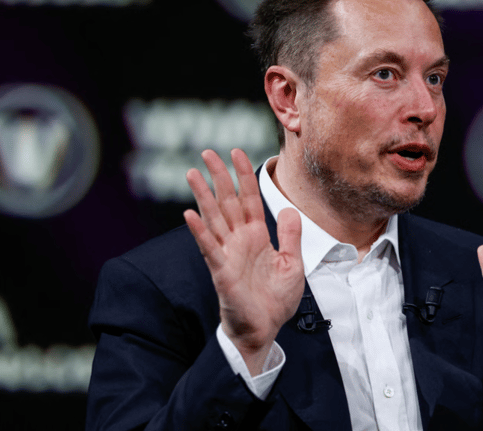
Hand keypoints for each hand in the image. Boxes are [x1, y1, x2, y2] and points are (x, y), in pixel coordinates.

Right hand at [184, 149, 303, 374]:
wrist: (265, 329)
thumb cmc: (275, 300)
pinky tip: (189, 214)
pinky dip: (199, 231)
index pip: (249, 198)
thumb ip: (290, 236)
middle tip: (206, 152)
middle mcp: (239, 240)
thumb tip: (289, 210)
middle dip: (218, 177)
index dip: (243, 175)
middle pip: (227, 202)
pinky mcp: (222, 271)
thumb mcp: (292, 264)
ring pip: (213, 218)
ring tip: (192, 173)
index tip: (236, 152)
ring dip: (203, 196)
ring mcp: (228, 254)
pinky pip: (209, 247)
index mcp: (256, 236)